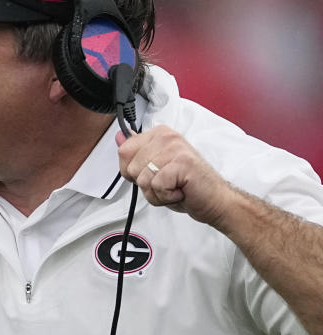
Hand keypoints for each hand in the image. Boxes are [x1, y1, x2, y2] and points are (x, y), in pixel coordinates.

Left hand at [116, 125, 236, 227]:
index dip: (132, 171)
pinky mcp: (182, 163)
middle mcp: (167, 137)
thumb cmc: (186, 185)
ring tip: (174, 187)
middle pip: (131, 167)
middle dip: (145, 184)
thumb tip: (119, 137)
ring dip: (156, 193)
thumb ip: (136, 153)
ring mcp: (175, 148)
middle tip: (167, 183)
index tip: (153, 173)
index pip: (124, 151)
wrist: (214, 200)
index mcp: (159, 134)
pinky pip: (156, 185)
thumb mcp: (155, 168)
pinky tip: (179, 191)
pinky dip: (165, 196)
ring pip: (143, 179)